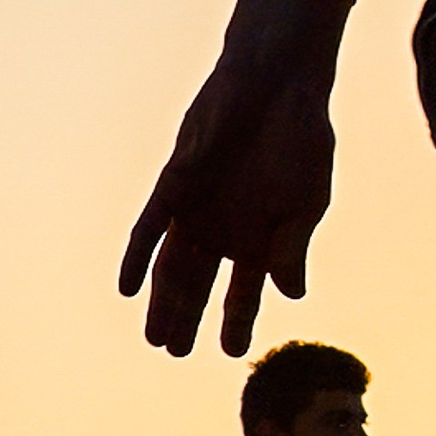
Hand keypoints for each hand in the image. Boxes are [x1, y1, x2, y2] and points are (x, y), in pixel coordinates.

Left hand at [119, 0, 352, 355]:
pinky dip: (138, 256)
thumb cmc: (301, 137)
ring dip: (162, 299)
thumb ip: (293, 247)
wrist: (278, 82)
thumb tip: (291, 295)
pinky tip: (128, 286)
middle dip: (187, 319)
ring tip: (156, 336)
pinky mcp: (177, 182)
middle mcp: (223, 227)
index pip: (243, 289)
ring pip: (172, 264)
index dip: (237, 321)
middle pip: (199, 283)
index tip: (231, 354)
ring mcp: (197, 206)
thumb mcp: (307, 199)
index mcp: (260, 236)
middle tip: (175, 353)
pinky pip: (151, 225)